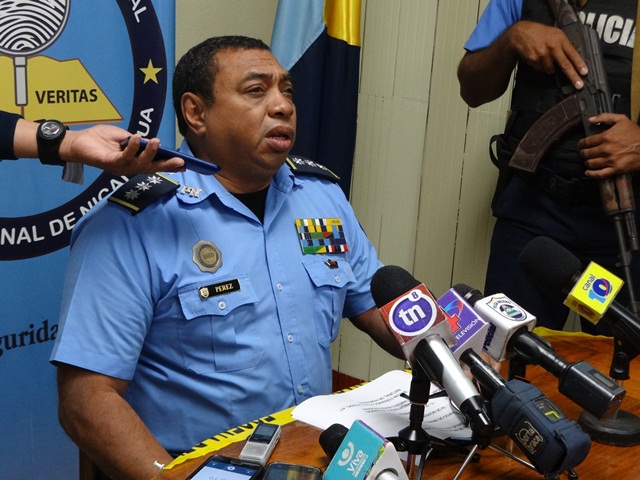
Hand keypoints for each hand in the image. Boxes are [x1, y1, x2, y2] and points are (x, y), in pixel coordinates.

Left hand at [61, 126, 184, 175]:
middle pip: (151, 168)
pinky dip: (132, 147)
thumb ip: (138, 142)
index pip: (154, 165)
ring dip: (149, 153)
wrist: (78, 142)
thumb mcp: (124, 137)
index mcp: (134, 162)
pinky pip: (123, 157)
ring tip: (156, 142)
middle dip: (166, 165)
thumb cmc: (100, 139)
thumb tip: (153, 142)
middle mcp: (128, 168)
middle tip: (180, 161)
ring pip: (139, 164)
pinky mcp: (109, 163)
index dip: (169, 166)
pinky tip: (137, 138)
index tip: (184, 164)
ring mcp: (119, 167)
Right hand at [507, 21, 587, 88]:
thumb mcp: (555, 33)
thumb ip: (563, 44)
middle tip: (579, 85)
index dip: (579, 64)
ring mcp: (542, 54)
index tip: (584, 72)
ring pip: (550, 70)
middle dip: (573, 76)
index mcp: (560, 39)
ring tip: (545, 58)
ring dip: (549, 68)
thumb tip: (571, 58)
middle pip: (565, 65)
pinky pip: (540, 69)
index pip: (572, 54)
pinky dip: (540, 66)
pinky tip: (537, 58)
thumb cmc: (539, 33)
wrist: (521, 32)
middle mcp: (552, 47)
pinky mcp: (533, 59)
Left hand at [579, 113, 639, 177]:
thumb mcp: (622, 120)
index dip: (581, 144)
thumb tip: (591, 119)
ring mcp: (611, 160)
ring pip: (591, 163)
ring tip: (588, 160)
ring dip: (587, 162)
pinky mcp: (616, 169)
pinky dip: (591, 174)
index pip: (586, 142)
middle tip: (584, 152)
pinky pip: (599, 174)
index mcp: (606, 137)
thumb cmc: (636, 134)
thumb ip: (605, 117)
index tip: (581, 144)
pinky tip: (588, 172)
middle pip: (586, 153)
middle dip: (583, 153)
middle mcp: (606, 149)